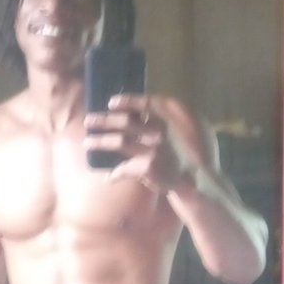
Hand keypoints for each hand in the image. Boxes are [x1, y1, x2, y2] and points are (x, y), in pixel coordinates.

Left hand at [84, 94, 200, 193]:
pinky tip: (107, 179)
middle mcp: (159, 130)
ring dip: (100, 142)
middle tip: (88, 121)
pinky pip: (124, 169)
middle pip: (125, 121)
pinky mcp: (147, 166)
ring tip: (87, 142)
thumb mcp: (185, 131)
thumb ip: (166, 122)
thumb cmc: (190, 156)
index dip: (126, 102)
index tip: (111, 103)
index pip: (144, 103)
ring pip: (119, 141)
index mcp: (169, 118)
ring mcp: (152, 148)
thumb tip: (143, 116)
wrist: (197, 181)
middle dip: (104, 121)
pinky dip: (115, 175)